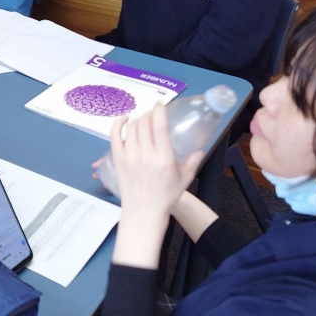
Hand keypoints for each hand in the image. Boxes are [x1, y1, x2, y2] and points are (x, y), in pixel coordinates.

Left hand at [106, 104, 203, 218]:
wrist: (144, 211)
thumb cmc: (166, 196)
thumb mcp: (185, 179)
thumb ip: (193, 161)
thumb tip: (200, 149)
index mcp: (164, 157)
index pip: (160, 126)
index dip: (159, 111)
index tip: (160, 104)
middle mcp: (146, 154)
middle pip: (144, 123)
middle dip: (149, 114)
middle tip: (152, 114)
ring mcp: (130, 156)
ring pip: (131, 127)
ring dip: (137, 119)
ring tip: (142, 118)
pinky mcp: (118, 159)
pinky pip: (114, 136)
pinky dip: (118, 124)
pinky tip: (124, 120)